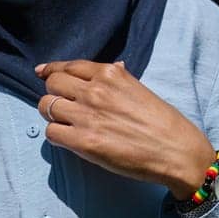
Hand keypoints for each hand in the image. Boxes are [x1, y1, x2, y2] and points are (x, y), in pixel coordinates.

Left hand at [34, 60, 214, 198]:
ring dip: (52, 114)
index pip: (68, 66)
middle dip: (53, 93)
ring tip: (66, 123)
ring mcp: (87, 116)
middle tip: (62, 104)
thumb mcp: (140, 89)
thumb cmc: (163, 122)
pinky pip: (52, 132)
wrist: (176, 151)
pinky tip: (69, 139)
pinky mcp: (83, 142)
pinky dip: (57, 135)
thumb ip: (119, 78)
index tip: (42, 72)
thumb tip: (113, 68)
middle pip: (52, 84)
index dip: (52, 70)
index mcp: (109, 74)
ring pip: (46, 107)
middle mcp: (94, 90)